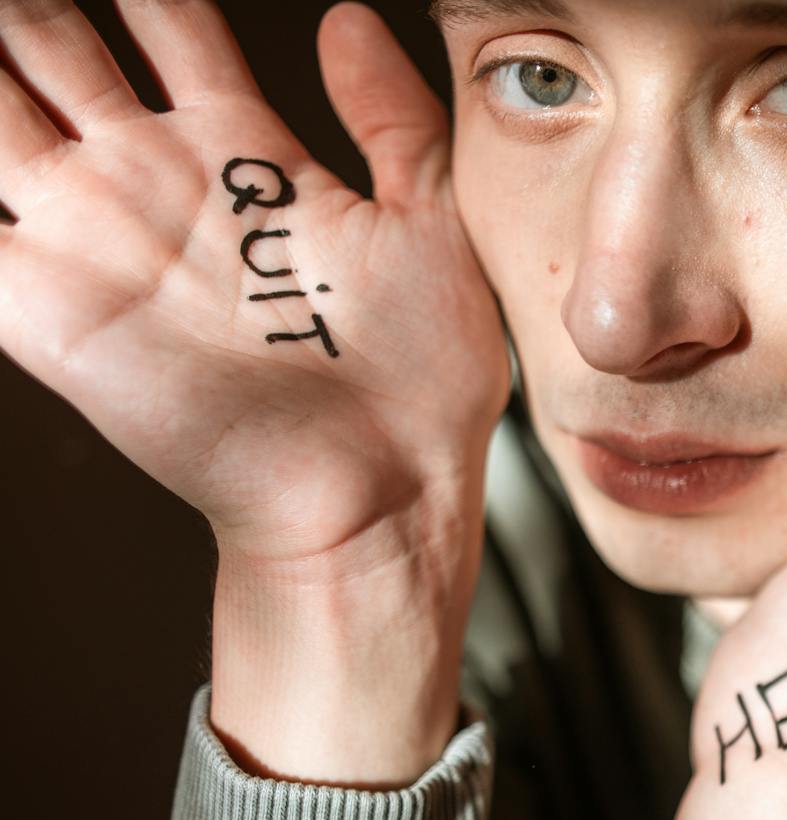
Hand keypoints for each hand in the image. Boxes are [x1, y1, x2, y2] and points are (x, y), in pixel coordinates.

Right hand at [0, 1, 507, 779]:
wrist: (382, 491)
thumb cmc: (421, 380)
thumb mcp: (433, 226)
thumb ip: (393, 120)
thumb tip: (347, 15)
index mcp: (246, 156)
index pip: (169, 28)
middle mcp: (159, 185)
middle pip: (62, 48)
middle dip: (36, 7)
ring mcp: (98, 239)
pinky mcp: (50, 308)